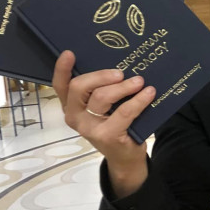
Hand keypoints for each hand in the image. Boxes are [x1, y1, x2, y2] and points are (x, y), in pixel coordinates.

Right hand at [52, 50, 154, 196]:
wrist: (125, 156)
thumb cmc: (114, 124)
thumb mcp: (103, 106)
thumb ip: (101, 89)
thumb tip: (118, 63)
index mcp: (70, 106)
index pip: (60, 86)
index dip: (62, 69)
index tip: (70, 53)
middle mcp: (74, 117)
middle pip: (79, 87)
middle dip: (101, 75)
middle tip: (120, 73)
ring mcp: (89, 128)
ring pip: (102, 97)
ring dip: (123, 86)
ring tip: (139, 81)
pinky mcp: (107, 135)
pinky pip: (124, 112)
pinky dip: (139, 100)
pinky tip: (149, 93)